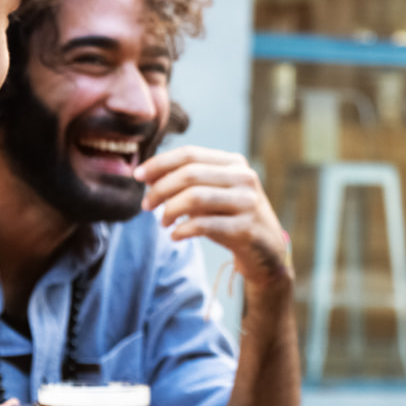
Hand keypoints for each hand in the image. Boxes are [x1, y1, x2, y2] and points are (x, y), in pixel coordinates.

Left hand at [135, 146, 291, 293]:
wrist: (267, 251)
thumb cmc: (232, 218)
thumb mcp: (216, 193)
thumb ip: (189, 182)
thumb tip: (147, 175)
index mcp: (235, 163)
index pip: (190, 154)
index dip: (159, 163)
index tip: (138, 176)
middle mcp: (244, 178)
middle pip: (189, 174)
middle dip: (160, 189)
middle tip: (146, 205)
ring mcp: (247, 203)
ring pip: (194, 198)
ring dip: (169, 211)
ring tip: (162, 222)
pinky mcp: (245, 229)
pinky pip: (202, 225)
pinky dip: (181, 230)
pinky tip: (175, 235)